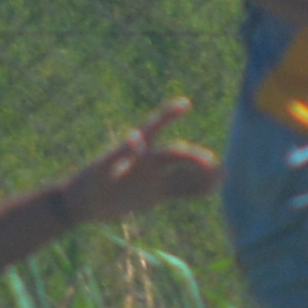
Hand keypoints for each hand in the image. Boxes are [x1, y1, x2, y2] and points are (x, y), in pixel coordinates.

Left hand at [60, 99, 220, 224]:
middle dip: (195, 157)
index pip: (154, 127)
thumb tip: (136, 136)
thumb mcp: (101, 170)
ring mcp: (153, 177)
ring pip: (184, 172)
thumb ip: (120, 154)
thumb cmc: (88, 182)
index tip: (185, 104)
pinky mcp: (155, 194)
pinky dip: (196, 190)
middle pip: (176, 154)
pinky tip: (213, 189)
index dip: (169, 114)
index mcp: (135, 149)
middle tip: (213, 164)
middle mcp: (148, 160)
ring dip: (202, 173)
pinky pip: (180, 190)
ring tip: (224, 174)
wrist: (83, 203)